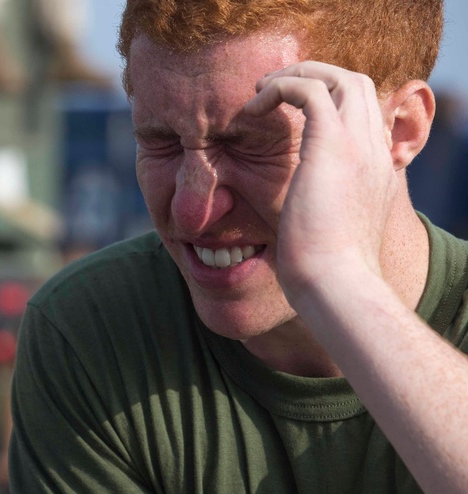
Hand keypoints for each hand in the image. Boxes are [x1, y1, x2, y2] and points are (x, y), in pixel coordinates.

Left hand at [244, 62, 400, 301]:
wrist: (337, 284)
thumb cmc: (325, 274)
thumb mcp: (329, 235)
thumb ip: (321, 214)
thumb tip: (298, 223)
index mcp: (375, 171)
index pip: (364, 115)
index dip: (329, 103)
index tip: (290, 113)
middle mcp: (374, 152)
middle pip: (357, 85)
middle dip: (315, 77)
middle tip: (272, 91)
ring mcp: (357, 146)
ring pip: (340, 77)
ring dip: (297, 75)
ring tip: (260, 91)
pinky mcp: (332, 145)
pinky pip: (310, 90)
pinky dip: (281, 87)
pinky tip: (252, 109)